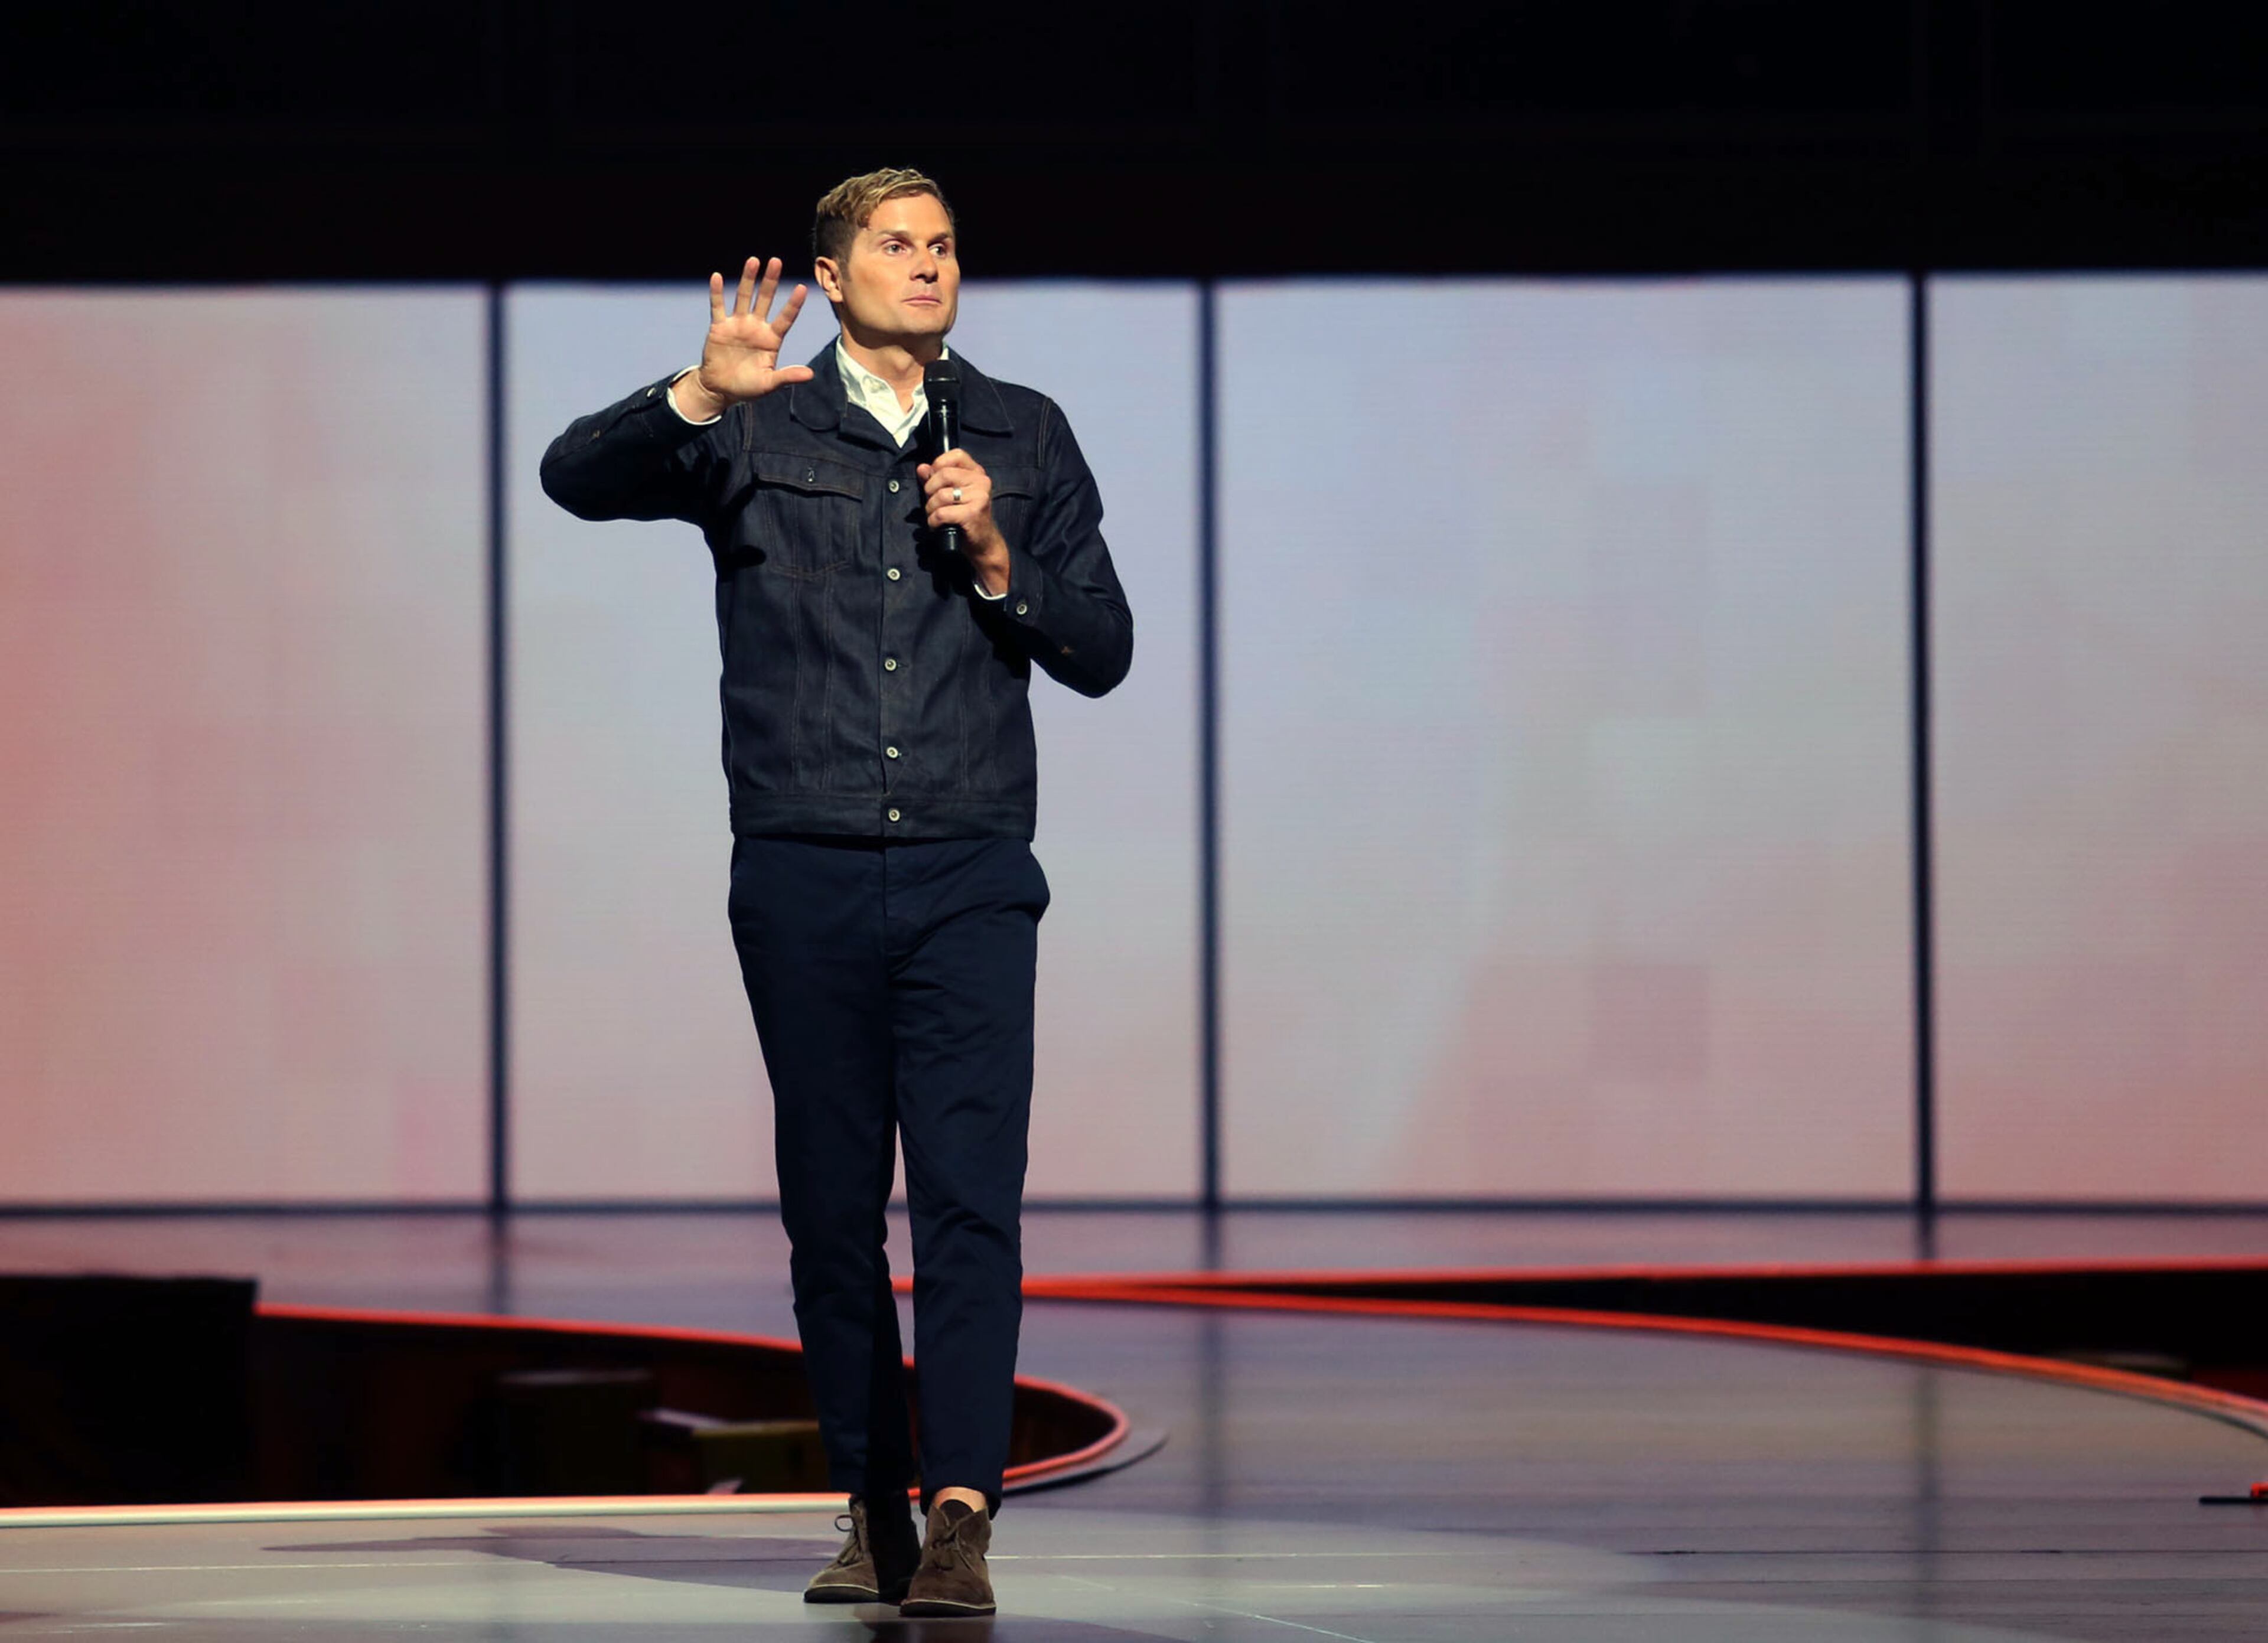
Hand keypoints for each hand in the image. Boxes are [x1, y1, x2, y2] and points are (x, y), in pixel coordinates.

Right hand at [683, 256, 813, 415]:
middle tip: (776, 261)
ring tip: (753, 261)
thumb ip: (787, 377)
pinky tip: (717, 277)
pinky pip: (718, 307)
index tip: (802, 288)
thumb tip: (810, 375)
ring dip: (748, 279)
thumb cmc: (748, 387)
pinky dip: (717, 293)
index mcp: (771, 339)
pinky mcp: (719, 327)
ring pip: (744, 297)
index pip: (785, 318)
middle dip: (771, 281)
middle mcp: (756, 327)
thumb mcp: (769, 384)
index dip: (793, 304)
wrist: (721, 389)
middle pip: (765, 299)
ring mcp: (737, 325)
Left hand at [918, 448, 1009, 591]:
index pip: (956, 455)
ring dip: (931, 508)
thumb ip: (935, 479)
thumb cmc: (966, 518)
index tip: (934, 480)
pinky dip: (933, 521)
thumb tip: (922, 468)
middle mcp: (981, 482)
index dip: (938, 464)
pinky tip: (937, 525)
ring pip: (941, 495)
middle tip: (932, 503)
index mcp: (977, 473)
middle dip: (930, 490)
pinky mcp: (973, 513)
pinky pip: (942, 513)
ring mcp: (979, 497)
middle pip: (944, 474)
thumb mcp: (951, 495)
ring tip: (935, 515)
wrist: (982, 543)